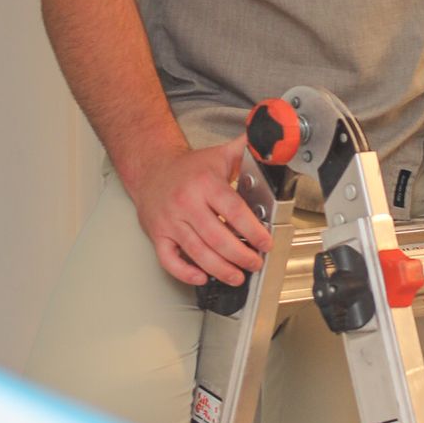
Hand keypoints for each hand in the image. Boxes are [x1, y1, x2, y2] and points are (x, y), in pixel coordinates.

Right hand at [135, 138, 271, 288]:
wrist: (151, 168)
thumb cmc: (188, 168)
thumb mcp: (220, 155)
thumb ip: (247, 151)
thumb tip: (271, 145)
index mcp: (205, 184)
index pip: (234, 211)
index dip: (253, 231)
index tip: (265, 243)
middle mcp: (186, 202)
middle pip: (217, 237)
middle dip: (241, 256)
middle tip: (255, 263)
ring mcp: (170, 221)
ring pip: (197, 252)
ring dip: (220, 269)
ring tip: (237, 276)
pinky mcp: (158, 234)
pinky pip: (169, 259)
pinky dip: (185, 272)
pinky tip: (202, 277)